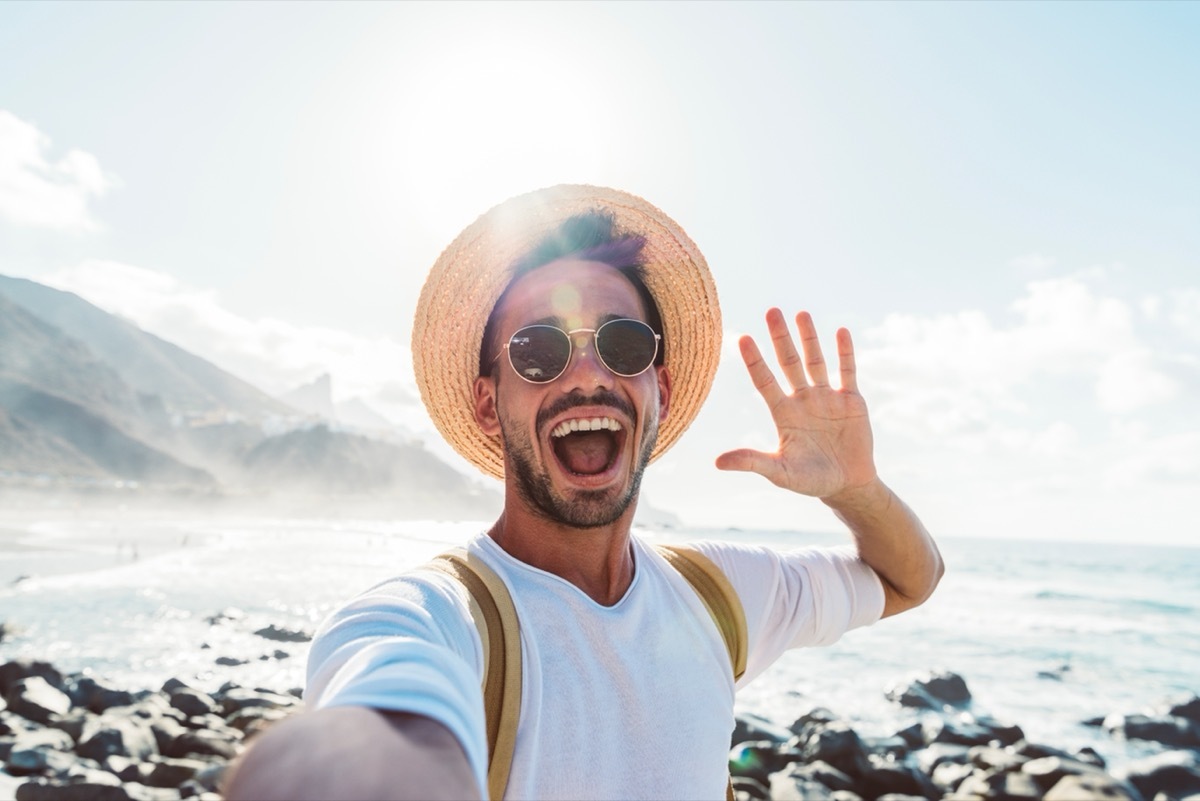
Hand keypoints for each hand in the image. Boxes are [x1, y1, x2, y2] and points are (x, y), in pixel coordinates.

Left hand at [716, 309, 877, 500]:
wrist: (847, 485)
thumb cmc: (810, 481)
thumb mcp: (780, 473)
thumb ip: (752, 462)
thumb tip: (717, 462)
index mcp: (783, 413)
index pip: (764, 381)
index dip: (754, 360)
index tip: (743, 338)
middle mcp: (802, 399)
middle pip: (788, 362)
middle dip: (780, 338)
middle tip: (771, 311)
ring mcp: (827, 397)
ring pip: (815, 361)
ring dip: (809, 338)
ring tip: (801, 313)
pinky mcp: (851, 401)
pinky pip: (847, 371)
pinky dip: (844, 353)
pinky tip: (840, 332)